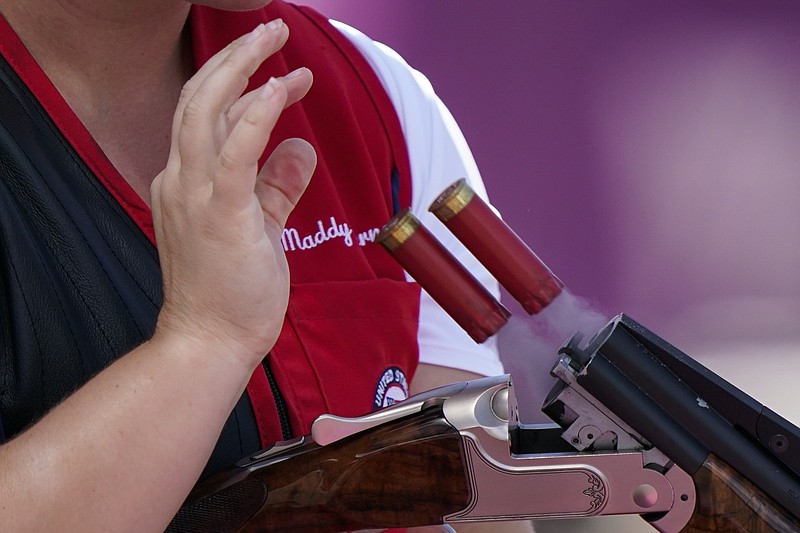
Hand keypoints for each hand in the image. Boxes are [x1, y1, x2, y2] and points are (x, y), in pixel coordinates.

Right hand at [151, 19, 315, 367]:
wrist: (209, 341)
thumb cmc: (229, 291)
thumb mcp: (259, 226)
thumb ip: (277, 186)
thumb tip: (300, 148)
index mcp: (187, 181)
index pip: (209, 116)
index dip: (244, 86)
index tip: (284, 76)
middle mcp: (181, 179)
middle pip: (200, 96)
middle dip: (237, 57)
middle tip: (273, 30)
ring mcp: (195, 195)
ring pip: (206, 110)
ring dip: (242, 68)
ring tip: (276, 39)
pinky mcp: (220, 215)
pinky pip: (234, 154)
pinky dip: (254, 117)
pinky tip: (278, 88)